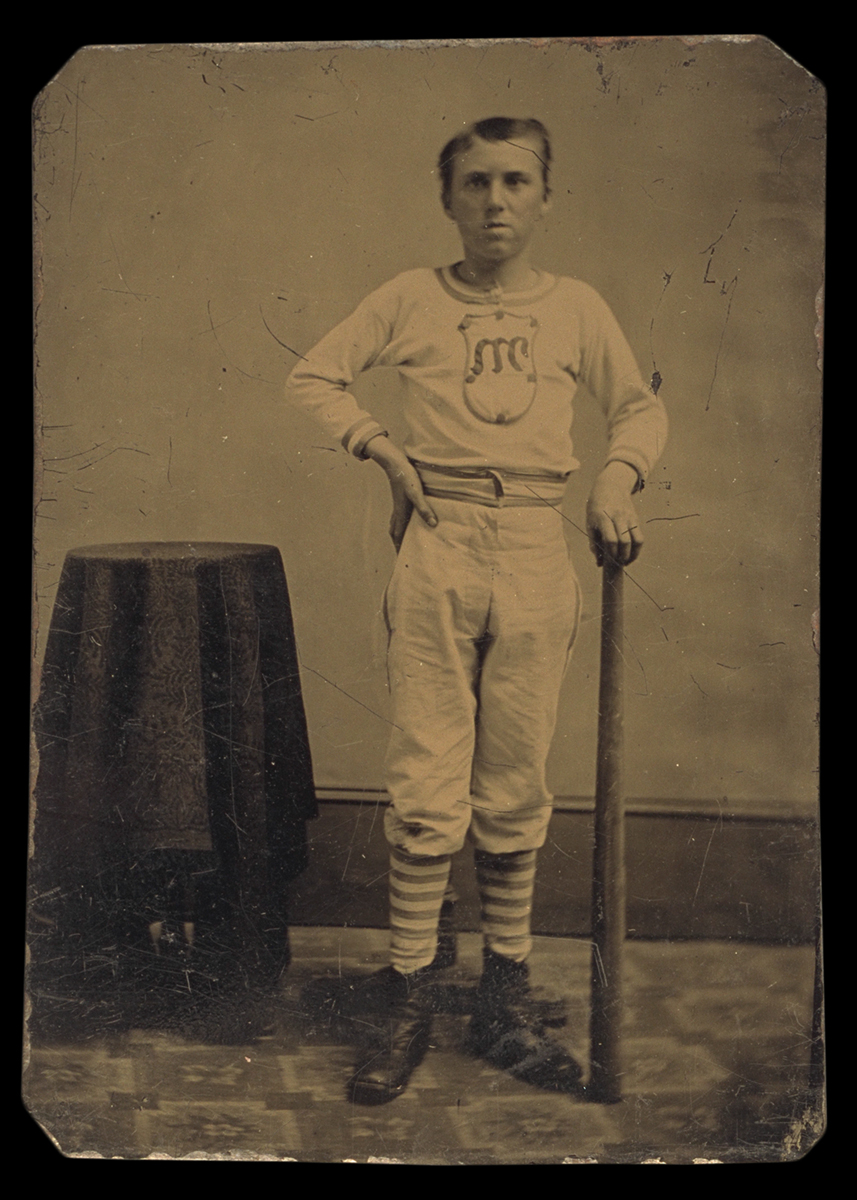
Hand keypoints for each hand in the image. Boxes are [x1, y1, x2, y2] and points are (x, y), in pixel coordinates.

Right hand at [365, 435, 437, 552]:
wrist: (395, 463)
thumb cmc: (406, 478)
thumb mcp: (417, 493)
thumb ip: (425, 509)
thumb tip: (433, 524)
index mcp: (401, 514)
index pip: (399, 536)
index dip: (400, 549)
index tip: (402, 561)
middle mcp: (397, 512)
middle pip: (395, 534)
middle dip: (399, 545)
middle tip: (404, 555)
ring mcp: (397, 506)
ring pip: (396, 526)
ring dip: (400, 535)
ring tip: (406, 542)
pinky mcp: (400, 500)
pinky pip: (399, 518)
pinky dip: (402, 525)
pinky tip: (409, 522)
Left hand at [586, 462, 642, 566]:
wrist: (611, 485)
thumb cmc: (596, 507)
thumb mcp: (590, 522)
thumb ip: (593, 543)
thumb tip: (599, 563)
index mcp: (602, 517)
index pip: (610, 539)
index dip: (611, 553)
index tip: (609, 561)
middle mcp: (617, 517)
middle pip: (624, 541)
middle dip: (622, 556)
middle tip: (618, 564)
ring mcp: (628, 517)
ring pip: (636, 540)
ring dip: (633, 555)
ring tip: (626, 562)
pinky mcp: (635, 519)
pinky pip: (640, 536)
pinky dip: (637, 548)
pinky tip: (631, 554)